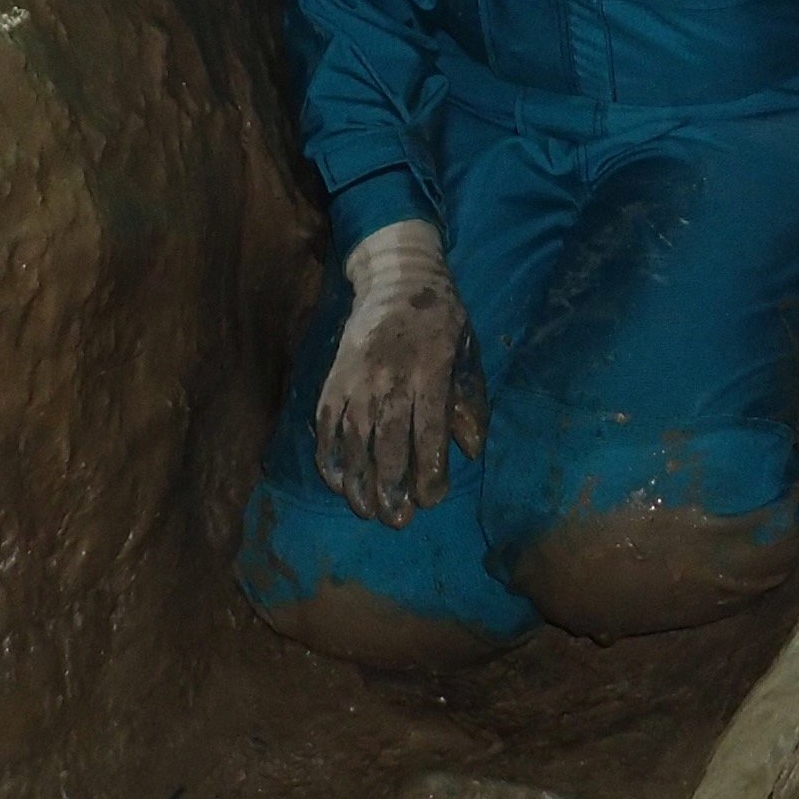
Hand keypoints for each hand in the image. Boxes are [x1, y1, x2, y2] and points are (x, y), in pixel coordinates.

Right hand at [314, 218, 487, 525]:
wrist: (396, 277)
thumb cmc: (441, 319)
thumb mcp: (468, 350)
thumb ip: (469, 400)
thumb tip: (472, 452)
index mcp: (430, 369)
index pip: (428, 429)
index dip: (429, 469)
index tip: (432, 498)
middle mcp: (390, 376)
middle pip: (387, 441)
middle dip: (392, 487)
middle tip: (398, 521)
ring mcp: (357, 377)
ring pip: (353, 438)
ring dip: (359, 481)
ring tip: (368, 512)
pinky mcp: (334, 378)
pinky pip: (326, 423)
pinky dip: (329, 455)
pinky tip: (339, 482)